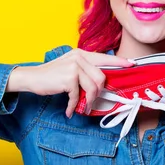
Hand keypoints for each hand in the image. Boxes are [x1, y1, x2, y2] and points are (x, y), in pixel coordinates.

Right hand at [6, 49, 134, 117]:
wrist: (32, 77)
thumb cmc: (52, 76)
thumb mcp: (70, 67)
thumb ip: (85, 70)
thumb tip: (101, 82)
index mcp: (82, 53)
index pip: (105, 57)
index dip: (119, 61)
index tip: (132, 64)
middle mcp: (79, 57)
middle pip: (101, 77)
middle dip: (98, 93)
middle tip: (91, 103)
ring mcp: (74, 66)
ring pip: (92, 87)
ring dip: (88, 102)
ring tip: (82, 108)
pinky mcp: (68, 78)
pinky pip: (78, 95)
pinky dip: (73, 106)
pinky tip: (69, 110)